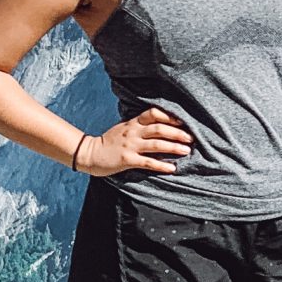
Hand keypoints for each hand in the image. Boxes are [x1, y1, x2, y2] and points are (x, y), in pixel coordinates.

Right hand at [78, 106, 192, 176]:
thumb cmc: (110, 141)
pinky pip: (147, 162)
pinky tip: (172, 168)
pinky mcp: (127, 159)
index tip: (184, 121)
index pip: (154, 113)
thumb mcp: (124, 128)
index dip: (170, 116)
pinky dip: (161, 165)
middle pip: (159, 128)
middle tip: (191, 138)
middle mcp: (133, 132)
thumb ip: (140, 125)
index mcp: (133, 122)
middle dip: (177, 133)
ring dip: (173, 147)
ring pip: (156, 144)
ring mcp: (130, 146)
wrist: (90, 153)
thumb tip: (162, 126)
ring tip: (187, 151)